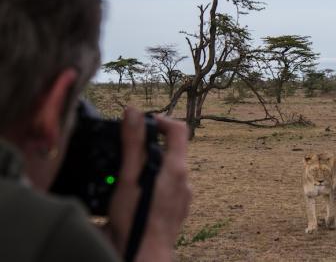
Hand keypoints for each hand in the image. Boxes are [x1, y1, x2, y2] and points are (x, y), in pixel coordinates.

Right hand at [106, 108, 190, 260]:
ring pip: (167, 172)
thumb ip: (133, 143)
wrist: (145, 255)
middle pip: (171, 152)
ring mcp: (182, 197)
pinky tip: (135, 197)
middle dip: (149, 148)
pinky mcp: (176, 211)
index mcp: (176, 168)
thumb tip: (133, 112)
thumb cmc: (137, 219)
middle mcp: (185, 181)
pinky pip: (166, 191)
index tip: (144, 122)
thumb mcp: (129, 176)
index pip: (178, 129)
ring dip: (149, 169)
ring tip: (126, 178)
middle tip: (127, 152)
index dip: (162, 120)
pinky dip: (152, 187)